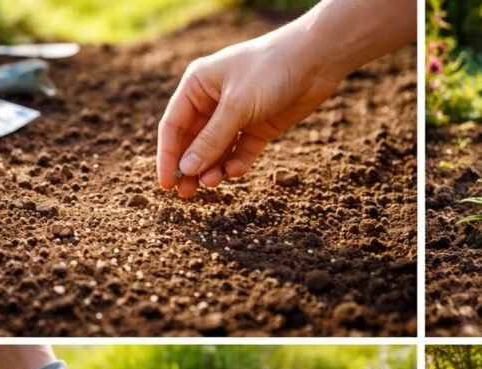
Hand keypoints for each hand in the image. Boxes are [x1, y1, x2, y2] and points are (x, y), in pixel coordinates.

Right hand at [157, 27, 338, 196]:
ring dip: (213, 168)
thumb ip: (212, 139)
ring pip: (217, 150)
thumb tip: (187, 169)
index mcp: (197, 86)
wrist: (315, 61)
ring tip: (213, 184)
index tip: (166, 184)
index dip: (168, 156)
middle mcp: (213, 101)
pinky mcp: (259, 127)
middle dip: (190, 167)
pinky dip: (237, 163)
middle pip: (193, 141)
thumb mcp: (237, 106)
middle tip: (187, 194)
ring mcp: (237, 115)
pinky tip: (234, 172)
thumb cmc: (270, 71)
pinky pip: (241, 151)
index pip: (173, 126)